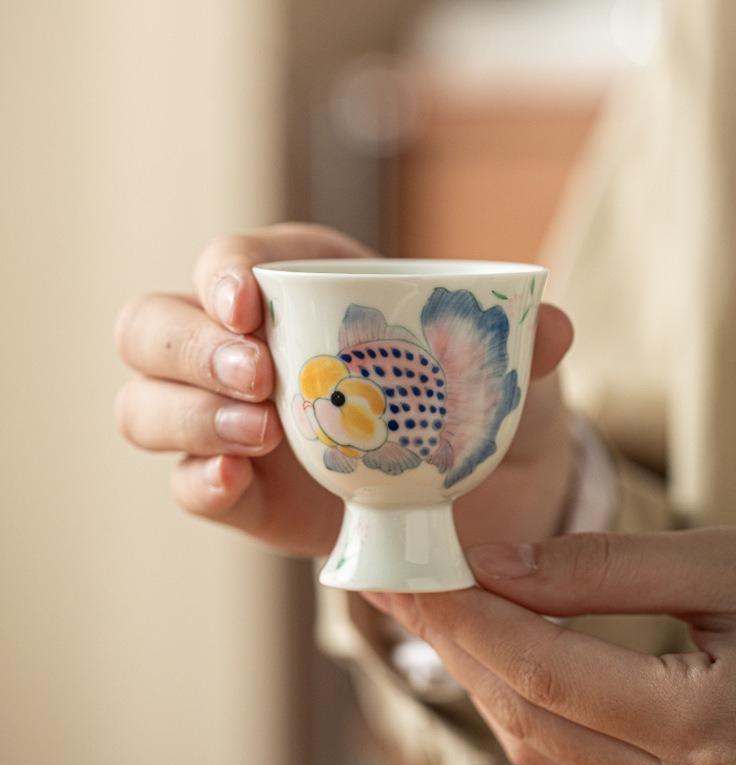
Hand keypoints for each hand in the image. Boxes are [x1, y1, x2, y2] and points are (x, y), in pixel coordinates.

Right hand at [114, 222, 573, 555]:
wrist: (475, 496)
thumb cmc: (478, 408)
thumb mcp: (511, 374)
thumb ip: (522, 349)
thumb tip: (552, 327)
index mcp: (302, 290)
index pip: (229, 259)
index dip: (221, 271)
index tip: (250, 303)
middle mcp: (248, 350)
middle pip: (154, 327)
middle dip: (189, 346)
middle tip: (259, 377)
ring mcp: (233, 424)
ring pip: (145, 404)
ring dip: (185, 415)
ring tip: (259, 434)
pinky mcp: (241, 493)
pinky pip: (185, 484)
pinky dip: (196, 481)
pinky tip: (234, 480)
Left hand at [365, 520, 735, 764]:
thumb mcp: (730, 561)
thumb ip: (605, 568)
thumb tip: (493, 564)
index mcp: (714, 729)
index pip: (540, 668)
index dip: (462, 615)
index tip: (404, 571)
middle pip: (527, 711)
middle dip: (449, 641)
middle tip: (392, 585)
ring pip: (541, 742)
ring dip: (476, 671)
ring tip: (427, 611)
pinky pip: (573, 757)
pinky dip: (520, 699)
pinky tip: (493, 654)